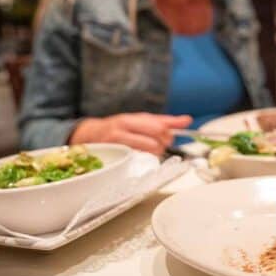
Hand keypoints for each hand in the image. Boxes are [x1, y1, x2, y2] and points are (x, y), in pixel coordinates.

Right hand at [69, 113, 192, 154]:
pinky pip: (137, 157)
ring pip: (150, 147)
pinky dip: (143, 158)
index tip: (173, 135)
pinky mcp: (114, 152)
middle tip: (160, 144)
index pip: (160, 122)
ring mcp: (118, 139)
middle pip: (158, 133)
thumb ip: (163, 121)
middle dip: (164, 141)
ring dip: (155, 152)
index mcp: (133, 117)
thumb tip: (186, 120)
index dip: (171, 131)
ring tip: (149, 150)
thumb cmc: (118, 129)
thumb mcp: (138, 121)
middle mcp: (125, 125)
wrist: (89, 136)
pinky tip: (139, 156)